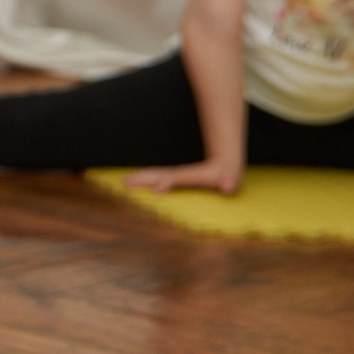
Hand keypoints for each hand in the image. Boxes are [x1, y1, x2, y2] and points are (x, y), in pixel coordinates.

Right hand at [123, 159, 244, 195]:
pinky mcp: (172, 179)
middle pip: (158, 175)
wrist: (224, 164)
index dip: (168, 182)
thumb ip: (229, 182)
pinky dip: (142, 180)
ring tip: (123, 181)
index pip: (177, 177)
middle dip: (142, 178)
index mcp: (190, 175)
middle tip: (125, 182)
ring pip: (154, 175)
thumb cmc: (226, 176)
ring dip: (139, 178)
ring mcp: (174, 175)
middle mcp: (178, 174)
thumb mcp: (229, 180)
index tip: (157, 189)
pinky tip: (134, 183)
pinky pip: (155, 179)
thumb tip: (229, 185)